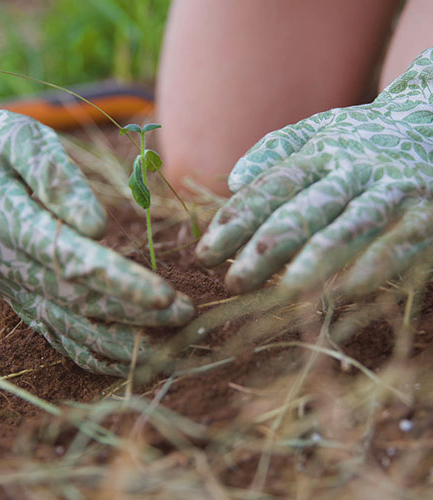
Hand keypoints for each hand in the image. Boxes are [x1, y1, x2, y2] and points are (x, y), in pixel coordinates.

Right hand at [0, 43, 193, 376]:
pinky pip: (57, 334)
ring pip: (71, 328)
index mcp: (11, 222)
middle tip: (187, 318)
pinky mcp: (19, 297)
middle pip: (81, 301)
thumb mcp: (22, 141)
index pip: (74, 262)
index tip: (165, 296)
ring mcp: (13, 287)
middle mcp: (10, 265)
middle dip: (137, 315)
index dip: (121, 283)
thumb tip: (96, 226)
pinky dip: (93, 353)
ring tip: (170, 352)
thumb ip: (56, 178)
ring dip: (123, 345)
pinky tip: (127, 361)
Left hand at [196, 47, 432, 295]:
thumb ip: (275, 151)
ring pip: (348, 226)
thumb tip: (233, 182)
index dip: (235, 221)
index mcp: (320, 151)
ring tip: (282, 292)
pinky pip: (400, 241)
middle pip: (301, 211)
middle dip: (264, 249)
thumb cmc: (364, 136)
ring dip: (314, 260)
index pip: (269, 188)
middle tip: (232, 283)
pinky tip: (345, 291)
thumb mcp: (319, 130)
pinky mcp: (425, 210)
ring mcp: (390, 188)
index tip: (205, 253)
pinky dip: (374, 265)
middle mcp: (352, 169)